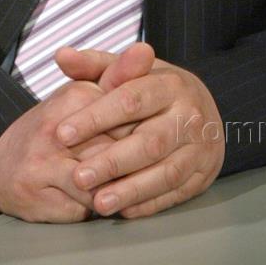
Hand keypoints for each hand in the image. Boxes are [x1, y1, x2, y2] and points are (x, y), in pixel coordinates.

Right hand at [0, 43, 155, 221]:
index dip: (145, 130)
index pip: (129, 113)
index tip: (154, 137)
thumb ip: (119, 74)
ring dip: (118, 187)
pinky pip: (84, 206)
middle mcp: (58, 126)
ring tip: (122, 185)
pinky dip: (96, 206)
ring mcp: (45, 162)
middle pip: (119, 148)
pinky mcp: (38, 195)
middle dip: (134, 162)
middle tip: (142, 167)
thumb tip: (146, 50)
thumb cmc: (55, 127)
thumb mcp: (85, 93)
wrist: (1, 166)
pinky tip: (97, 199)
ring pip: (103, 181)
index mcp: (76, 94)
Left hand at [55, 47, 225, 218]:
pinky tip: (124, 211)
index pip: (130, 99)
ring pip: (165, 172)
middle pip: (150, 141)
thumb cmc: (154, 90)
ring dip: (131, 190)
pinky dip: (150, 203)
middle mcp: (188, 114)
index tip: (63, 133)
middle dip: (112, 161)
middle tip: (79, 176)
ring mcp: (199, 147)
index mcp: (169, 83)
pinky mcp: (202, 174)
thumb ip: (94, 65)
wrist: (204, 110)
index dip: (95, 117)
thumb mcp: (129, 72)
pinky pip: (176, 192)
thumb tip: (61, 55)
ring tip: (98, 203)